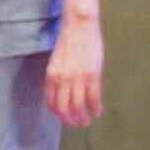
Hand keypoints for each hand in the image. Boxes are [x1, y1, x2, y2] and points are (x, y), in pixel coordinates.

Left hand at [46, 10, 105, 127]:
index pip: (52, 103)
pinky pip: (93, 98)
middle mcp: (62, 80)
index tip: (65, 118)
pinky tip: (98, 111)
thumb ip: (58, 77)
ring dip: (83, 117)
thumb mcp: (57, 61)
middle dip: (71, 120)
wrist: (79, 25)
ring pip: (78, 107)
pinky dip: (95, 108)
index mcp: (51, 76)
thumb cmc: (69, 40)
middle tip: (78, 123)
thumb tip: (62, 90)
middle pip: (64, 109)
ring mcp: (77, 79)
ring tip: (87, 121)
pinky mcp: (92, 75)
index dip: (59, 114)